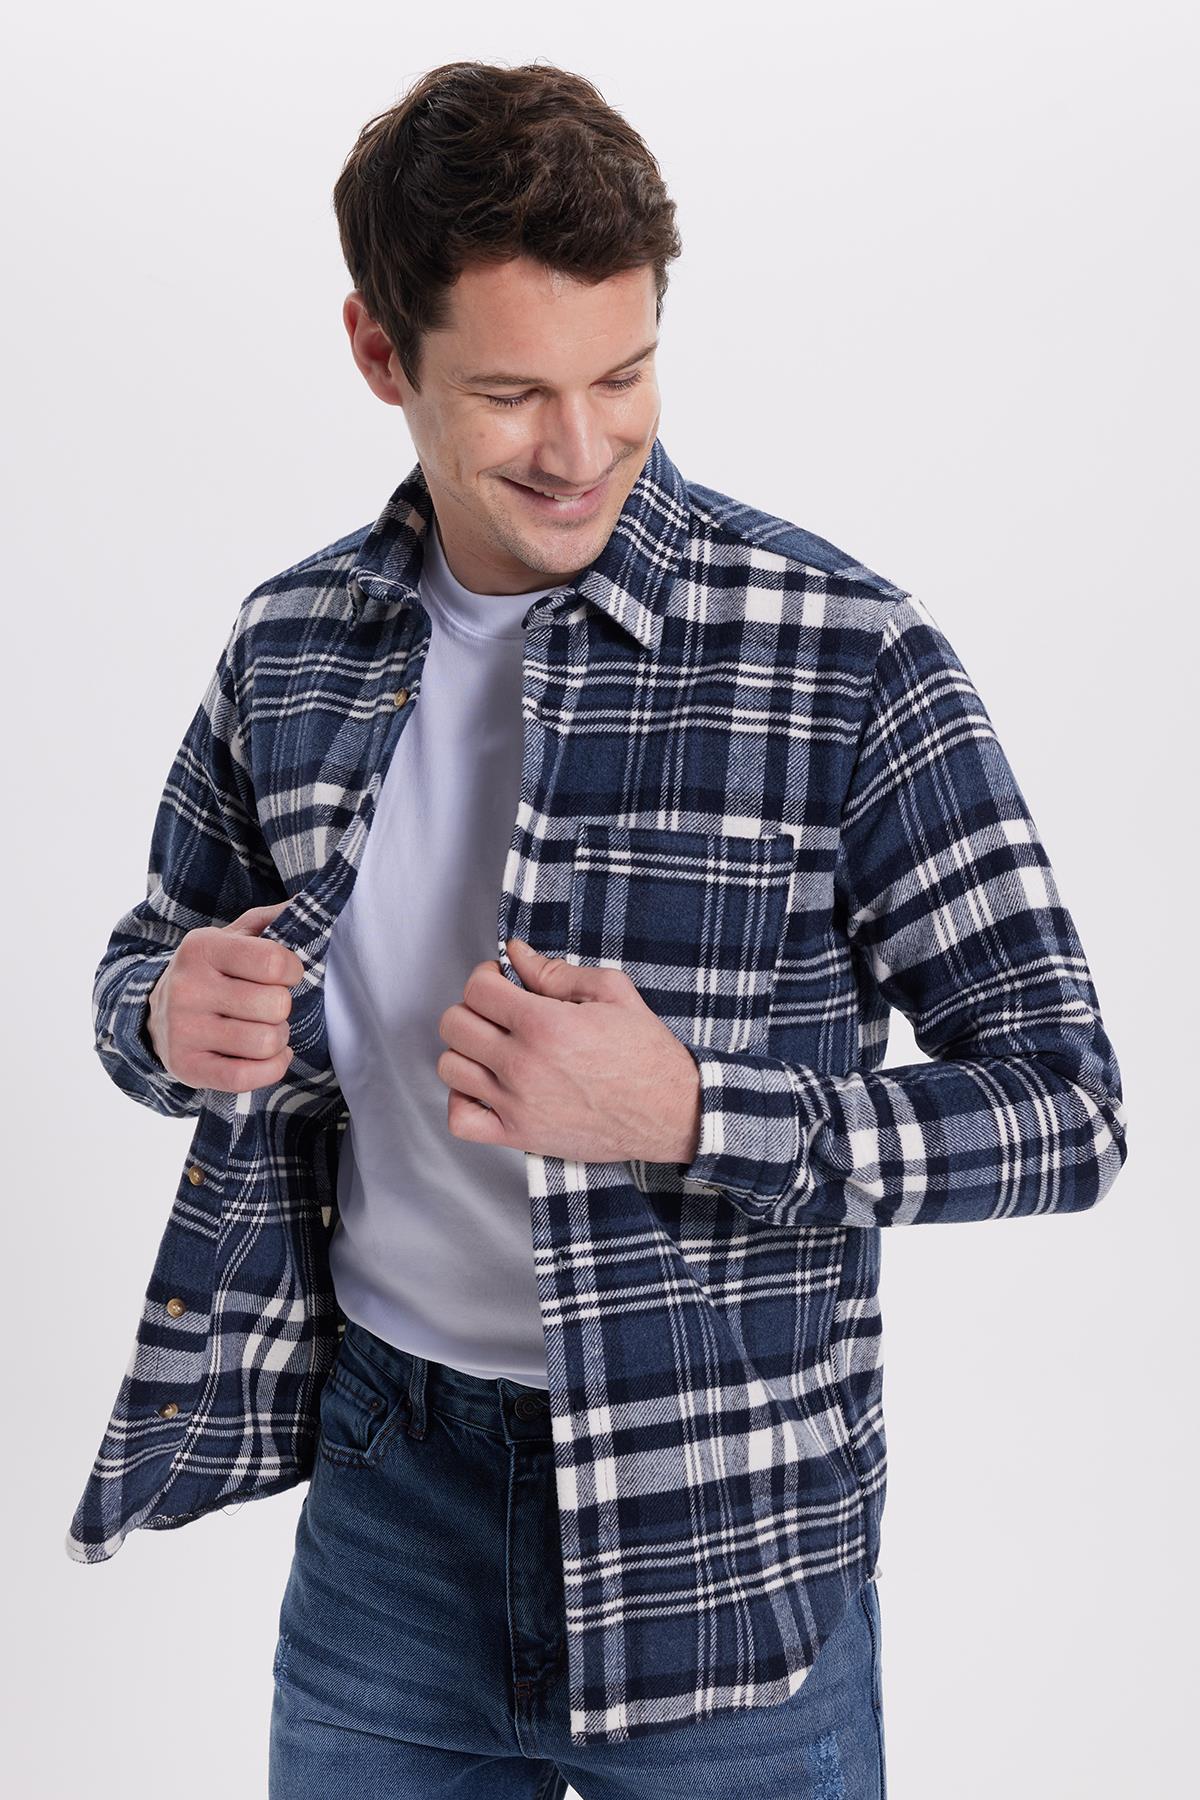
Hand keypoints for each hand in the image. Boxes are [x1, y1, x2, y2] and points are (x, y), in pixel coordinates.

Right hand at [146, 901, 304, 1092]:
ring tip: (265, 1029)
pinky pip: (247, 1077)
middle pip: (275, 1005)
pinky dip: (271, 1068)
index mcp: (201, 948)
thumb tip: (306, 902)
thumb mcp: (233, 936)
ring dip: (278, 1039)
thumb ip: (271, 919)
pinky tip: (267, 1056)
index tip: (285, 974)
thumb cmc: (212, 971)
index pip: (274, 962)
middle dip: (283, 1007)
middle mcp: (187, 988)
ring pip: (266, 1042)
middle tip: (269, 1006)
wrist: (157, 1013)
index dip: (293, 970)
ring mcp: (183, 1030)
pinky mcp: (186, 1067)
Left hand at [435, 938, 702, 1165]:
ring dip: (466, 1050)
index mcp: (545, 1024)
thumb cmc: (645, 1053)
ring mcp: (517, 1104)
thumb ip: (556, 971)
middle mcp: (524, 1065)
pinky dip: (462, 1100)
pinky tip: (484, 1085)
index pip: (476, 989)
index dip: (486, 977)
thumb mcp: (612, 992)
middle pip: (454, 1024)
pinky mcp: (519, 1136)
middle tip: (498, 1012)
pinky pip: (461, 1119)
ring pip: (450, 1067)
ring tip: (493, 1047)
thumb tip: (515, 952)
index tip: (502, 982)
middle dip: (473, 1008)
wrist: (670, 1111)